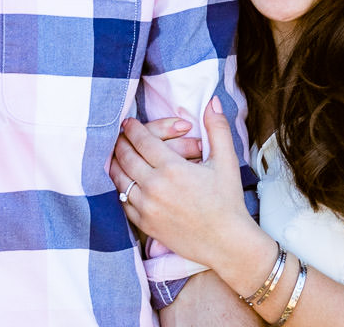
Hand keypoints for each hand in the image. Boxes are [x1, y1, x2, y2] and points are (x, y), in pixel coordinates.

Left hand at [111, 97, 256, 267]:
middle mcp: (155, 187)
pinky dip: (120, 188)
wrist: (226, 242)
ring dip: (115, 163)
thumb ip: (217, 128)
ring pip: (119, 179)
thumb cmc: (228, 200)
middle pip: (126, 156)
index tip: (128, 122)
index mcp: (173, 168)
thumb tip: (211, 101)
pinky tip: (123, 181)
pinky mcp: (145, 224)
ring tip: (115, 155)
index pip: (142, 140)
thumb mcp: (226, 161)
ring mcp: (147, 207)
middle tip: (119, 135)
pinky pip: (123, 201)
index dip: (133, 128)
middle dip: (120, 142)